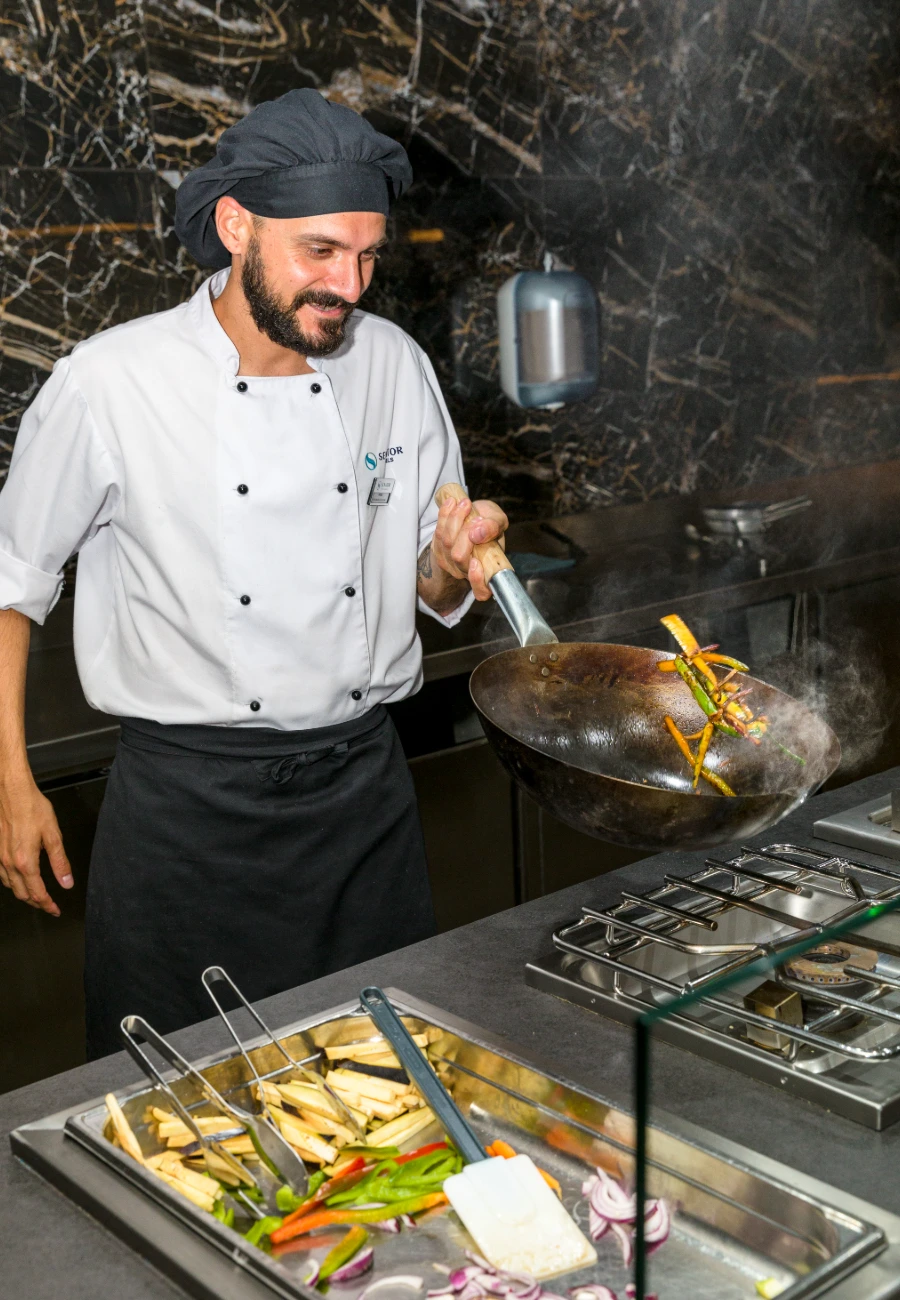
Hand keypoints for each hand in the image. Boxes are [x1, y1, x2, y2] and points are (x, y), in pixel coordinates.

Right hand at [0, 771, 72, 915]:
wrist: (10, 791)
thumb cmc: (32, 807)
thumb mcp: (53, 834)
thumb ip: (60, 861)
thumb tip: (66, 882)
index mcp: (26, 861)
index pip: (37, 893)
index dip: (47, 905)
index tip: (56, 910)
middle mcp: (9, 863)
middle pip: (22, 893)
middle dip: (36, 902)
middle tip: (48, 905)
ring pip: (9, 886)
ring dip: (23, 893)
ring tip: (36, 895)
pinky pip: (1, 874)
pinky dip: (11, 882)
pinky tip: (18, 878)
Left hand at [431, 495, 509, 600]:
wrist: (473, 516)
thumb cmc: (488, 523)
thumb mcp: (498, 521)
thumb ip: (493, 526)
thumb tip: (478, 533)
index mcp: (487, 571)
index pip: (482, 590)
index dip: (477, 580)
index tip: (476, 562)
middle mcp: (467, 571)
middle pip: (459, 557)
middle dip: (465, 533)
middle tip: (476, 517)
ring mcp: (450, 563)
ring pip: (447, 542)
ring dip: (455, 519)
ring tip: (465, 504)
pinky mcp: (438, 550)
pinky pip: (438, 533)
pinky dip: (445, 515)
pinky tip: (452, 503)